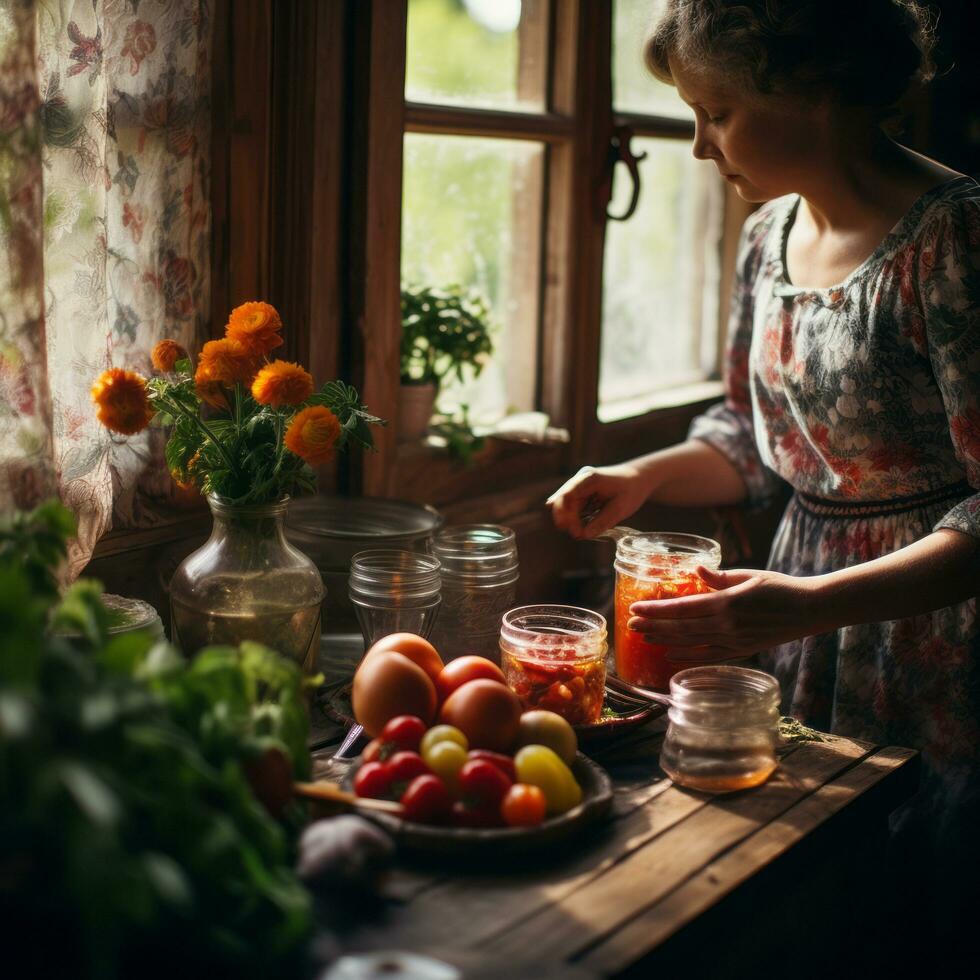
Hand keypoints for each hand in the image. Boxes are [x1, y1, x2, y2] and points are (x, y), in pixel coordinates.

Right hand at [546, 462, 653, 538]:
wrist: (638, 478)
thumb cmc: (631, 490)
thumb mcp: (620, 509)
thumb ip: (602, 522)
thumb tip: (583, 535)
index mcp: (589, 479)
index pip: (567, 494)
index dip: (565, 513)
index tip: (574, 530)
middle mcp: (579, 481)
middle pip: (563, 501)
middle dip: (566, 520)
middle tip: (577, 535)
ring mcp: (579, 487)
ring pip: (566, 506)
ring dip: (570, 521)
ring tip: (581, 534)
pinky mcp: (581, 494)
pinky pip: (573, 508)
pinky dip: (576, 519)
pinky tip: (583, 527)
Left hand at [626, 566, 827, 661]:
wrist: (810, 610)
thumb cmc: (780, 587)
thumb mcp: (749, 575)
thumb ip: (719, 577)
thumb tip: (694, 571)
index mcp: (727, 603)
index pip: (682, 608)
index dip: (656, 610)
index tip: (636, 608)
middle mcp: (727, 625)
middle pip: (681, 628)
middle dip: (653, 626)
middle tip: (630, 624)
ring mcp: (734, 641)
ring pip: (691, 643)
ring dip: (665, 640)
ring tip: (643, 637)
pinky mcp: (742, 651)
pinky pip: (709, 656)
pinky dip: (687, 657)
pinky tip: (670, 655)